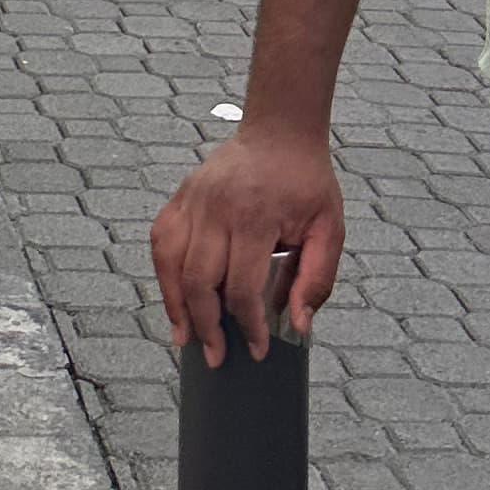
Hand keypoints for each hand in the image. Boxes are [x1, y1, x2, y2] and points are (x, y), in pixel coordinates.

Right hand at [150, 121, 343, 365]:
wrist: (280, 131)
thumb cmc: (307, 182)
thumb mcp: (328, 228)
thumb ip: (317, 278)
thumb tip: (299, 325)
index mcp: (255, 216)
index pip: (242, 287)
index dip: (248, 326)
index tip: (257, 350)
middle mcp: (217, 207)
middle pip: (199, 280)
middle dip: (206, 327)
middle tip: (217, 357)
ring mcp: (194, 198)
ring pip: (170, 262)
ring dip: (175, 305)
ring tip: (185, 338)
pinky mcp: (183, 194)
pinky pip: (161, 239)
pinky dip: (162, 272)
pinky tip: (173, 296)